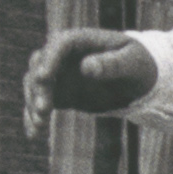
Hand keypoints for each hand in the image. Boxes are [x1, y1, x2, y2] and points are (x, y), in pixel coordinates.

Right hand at [25, 27, 157, 135]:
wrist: (138, 79)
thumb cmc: (137, 64)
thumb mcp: (132, 63)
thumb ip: (111, 64)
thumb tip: (86, 68)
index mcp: (81, 40)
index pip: (59, 45)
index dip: (49, 60)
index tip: (44, 77)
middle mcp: (63, 55)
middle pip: (40, 65)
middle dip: (38, 87)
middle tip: (43, 110)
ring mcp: (59, 74)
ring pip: (35, 85)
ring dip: (33, 103)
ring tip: (39, 125)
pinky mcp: (60, 93)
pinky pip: (41, 103)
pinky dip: (34, 117)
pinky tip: (33, 133)